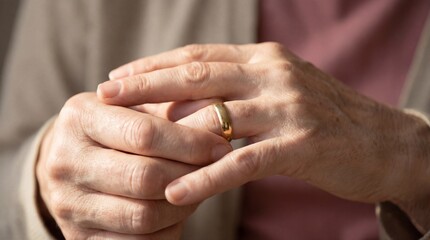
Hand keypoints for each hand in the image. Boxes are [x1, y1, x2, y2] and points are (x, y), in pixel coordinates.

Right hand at [36, 92, 231, 238]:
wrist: (76, 161)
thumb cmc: (118, 128)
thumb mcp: (140, 108)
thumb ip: (176, 106)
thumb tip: (218, 111)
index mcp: (79, 118)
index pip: (144, 134)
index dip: (191, 143)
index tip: (222, 147)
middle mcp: (65, 161)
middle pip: (144, 178)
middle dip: (191, 175)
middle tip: (216, 168)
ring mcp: (68, 204)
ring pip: (143, 215)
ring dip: (183, 205)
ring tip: (197, 187)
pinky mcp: (78, 236)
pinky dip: (166, 228)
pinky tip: (176, 209)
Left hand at [99, 43, 429, 231]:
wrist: (384, 140)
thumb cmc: (325, 117)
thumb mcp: (280, 88)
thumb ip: (239, 87)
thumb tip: (186, 100)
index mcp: (265, 57)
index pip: (199, 56)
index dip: (155, 64)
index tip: (119, 74)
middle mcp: (273, 74)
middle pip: (197, 76)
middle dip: (146, 84)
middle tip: (106, 93)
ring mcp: (287, 108)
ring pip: (215, 116)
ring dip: (168, 132)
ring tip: (131, 143)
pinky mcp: (300, 144)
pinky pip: (242, 162)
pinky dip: (207, 178)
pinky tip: (176, 191)